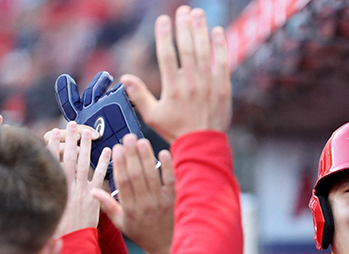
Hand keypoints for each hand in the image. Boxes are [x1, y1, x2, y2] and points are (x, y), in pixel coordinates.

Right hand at [52, 122, 110, 237]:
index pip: (52, 161)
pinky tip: (110, 151)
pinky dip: (105, 163)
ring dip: (85, 146)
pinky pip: (100, 176)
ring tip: (87, 131)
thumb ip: (50, 193)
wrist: (71, 243)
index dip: (53, 146)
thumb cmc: (58, 229)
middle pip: (67, 157)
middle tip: (71, 124)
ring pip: (83, 163)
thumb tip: (47, 179)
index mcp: (54, 186)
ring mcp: (80, 190)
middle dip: (69, 139)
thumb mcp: (50, 208)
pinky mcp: (94, 196)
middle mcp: (66, 185)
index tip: (52, 133)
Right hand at [93, 135, 175, 253]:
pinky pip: (171, 181)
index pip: (123, 183)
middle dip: (132, 155)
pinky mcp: (173, 200)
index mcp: (130, 209)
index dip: (119, 164)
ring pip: (153, 176)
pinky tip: (164, 153)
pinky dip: (168, 167)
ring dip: (147, 157)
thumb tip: (91, 190)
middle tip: (128, 138)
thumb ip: (107, 205)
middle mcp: (145, 204)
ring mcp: (160, 202)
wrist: (165, 246)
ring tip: (142, 141)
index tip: (116, 148)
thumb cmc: (140, 233)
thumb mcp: (120, 223)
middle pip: (137, 175)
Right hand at [120, 6, 230, 141]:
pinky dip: (221, 47)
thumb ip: (138, 95)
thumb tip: (125, 77)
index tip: (163, 20)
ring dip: (201, 31)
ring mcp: (208, 85)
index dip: (164, 35)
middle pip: (187, 49)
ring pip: (205, 52)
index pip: (167, 55)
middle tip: (183, 10)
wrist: (203, 145)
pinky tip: (218, 31)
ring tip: (198, 14)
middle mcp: (191, 84)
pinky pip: (223, 63)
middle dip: (184, 26)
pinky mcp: (223, 89)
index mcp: (173, 88)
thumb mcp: (153, 116)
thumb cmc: (176, 130)